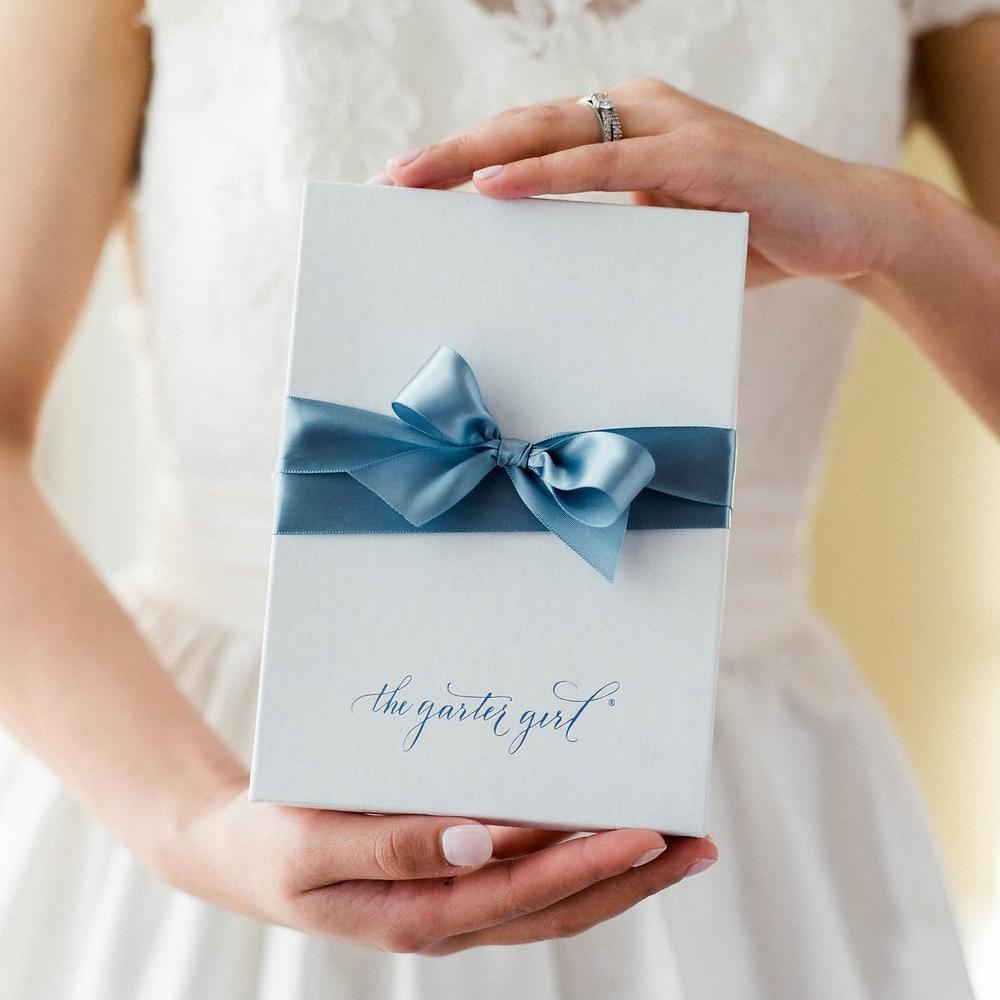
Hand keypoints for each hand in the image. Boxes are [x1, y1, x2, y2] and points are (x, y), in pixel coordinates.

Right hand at [156, 776, 716, 955]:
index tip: (648, 832)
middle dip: (632, 878)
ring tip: (676, 843)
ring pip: (553, 902)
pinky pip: (527, 882)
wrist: (235, 854)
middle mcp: (449, 919)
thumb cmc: (271, 843)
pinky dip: (575, 862)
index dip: (589, 868)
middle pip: (559, 909)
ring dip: (617, 876)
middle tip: (696, 841)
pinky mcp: (450, 883)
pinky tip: (600, 834)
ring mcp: (454, 906)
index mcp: (418, 916)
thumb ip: (392, 847)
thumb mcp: (314, 847)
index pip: (525, 898)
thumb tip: (480, 840)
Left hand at [380, 76, 919, 287]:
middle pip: (522, 125)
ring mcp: (667, 127)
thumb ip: (608, 233)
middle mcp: (638, 113)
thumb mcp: (661, 235)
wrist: (843, 230)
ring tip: (414, 182)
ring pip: (551, 133)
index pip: (529, 140)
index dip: (466, 160)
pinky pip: (605, 164)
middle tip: (388, 183)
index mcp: (625, 128)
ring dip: (477, 157)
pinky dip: (547, 175)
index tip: (411, 189)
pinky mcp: (697, 155)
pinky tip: (494, 186)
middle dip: (449, 155)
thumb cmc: (748, 236)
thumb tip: (545, 268)